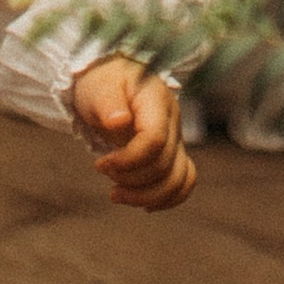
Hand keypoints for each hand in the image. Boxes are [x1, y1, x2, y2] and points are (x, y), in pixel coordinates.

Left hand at [72, 57, 196, 210]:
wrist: (112, 79)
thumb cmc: (104, 81)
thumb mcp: (99, 87)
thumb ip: (108, 103)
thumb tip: (118, 121)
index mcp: (156, 102)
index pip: (155, 141)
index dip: (128, 160)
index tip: (101, 164)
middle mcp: (173, 122)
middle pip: (164, 165)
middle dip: (130, 179)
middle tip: (102, 169)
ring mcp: (176, 139)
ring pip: (177, 180)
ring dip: (146, 195)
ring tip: (116, 193)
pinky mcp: (172, 153)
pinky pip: (184, 181)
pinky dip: (167, 198)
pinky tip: (143, 203)